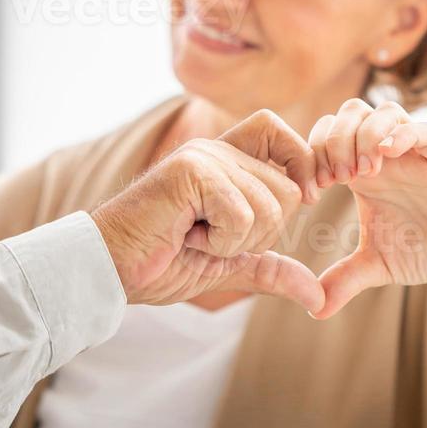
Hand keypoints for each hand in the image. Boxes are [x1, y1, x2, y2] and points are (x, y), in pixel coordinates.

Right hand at [90, 109, 323, 312]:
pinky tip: (185, 236)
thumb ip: (271, 269)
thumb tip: (317, 294)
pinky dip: (220, 242)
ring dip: (236, 242)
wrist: (109, 269)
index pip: (279, 132)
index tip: (298, 200)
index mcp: (226, 161)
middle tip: (212, 237)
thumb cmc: (161, 262)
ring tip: (194, 236)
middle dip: (263, 233)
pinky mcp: (190, 171)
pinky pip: (241, 215)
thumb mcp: (228, 267)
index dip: (300, 163)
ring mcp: (203, 157)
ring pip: (269, 206)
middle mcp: (216, 150)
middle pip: (289, 189)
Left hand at [309, 99, 426, 321]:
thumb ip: (344, 279)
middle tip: (334, 179)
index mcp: (362, 171)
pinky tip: (386, 156)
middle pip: (347, 113)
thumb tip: (312, 309)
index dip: (310, 156)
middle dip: (332, 141)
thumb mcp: (378, 266)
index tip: (311, 193)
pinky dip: (400, 134)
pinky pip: (421, 128)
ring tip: (361, 174)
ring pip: (381, 112)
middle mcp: (386, 154)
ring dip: (362, 136)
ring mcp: (415, 151)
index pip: (324, 136)